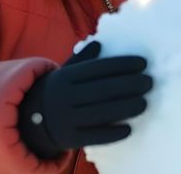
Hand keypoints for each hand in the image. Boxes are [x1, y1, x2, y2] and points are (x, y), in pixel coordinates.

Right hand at [17, 41, 152, 158]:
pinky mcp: (70, 138)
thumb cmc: (57, 92)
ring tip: (144, 103)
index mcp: (65, 77)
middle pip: (103, 90)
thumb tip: (101, 43)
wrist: (30, 121)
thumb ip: (82, 59)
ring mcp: (66, 118)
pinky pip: (94, 136)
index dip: (122, 65)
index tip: (143, 63)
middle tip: (150, 82)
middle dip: (130, 85)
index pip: (98, 68)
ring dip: (126, 107)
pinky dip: (113, 133)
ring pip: (101, 112)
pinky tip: (129, 129)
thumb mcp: (64, 72)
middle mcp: (64, 97)